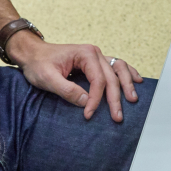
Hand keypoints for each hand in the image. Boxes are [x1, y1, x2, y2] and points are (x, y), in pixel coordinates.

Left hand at [5, 31, 142, 121]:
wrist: (32, 53)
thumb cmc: (38, 64)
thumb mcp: (47, 78)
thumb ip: (67, 89)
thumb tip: (86, 101)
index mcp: (85, 54)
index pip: (98, 79)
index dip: (96, 99)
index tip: (89, 114)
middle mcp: (94, 53)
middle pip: (111, 77)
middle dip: (115, 98)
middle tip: (117, 116)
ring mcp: (97, 56)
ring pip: (119, 69)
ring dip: (127, 84)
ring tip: (132, 99)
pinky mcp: (95, 62)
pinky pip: (116, 67)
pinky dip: (128, 74)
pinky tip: (137, 81)